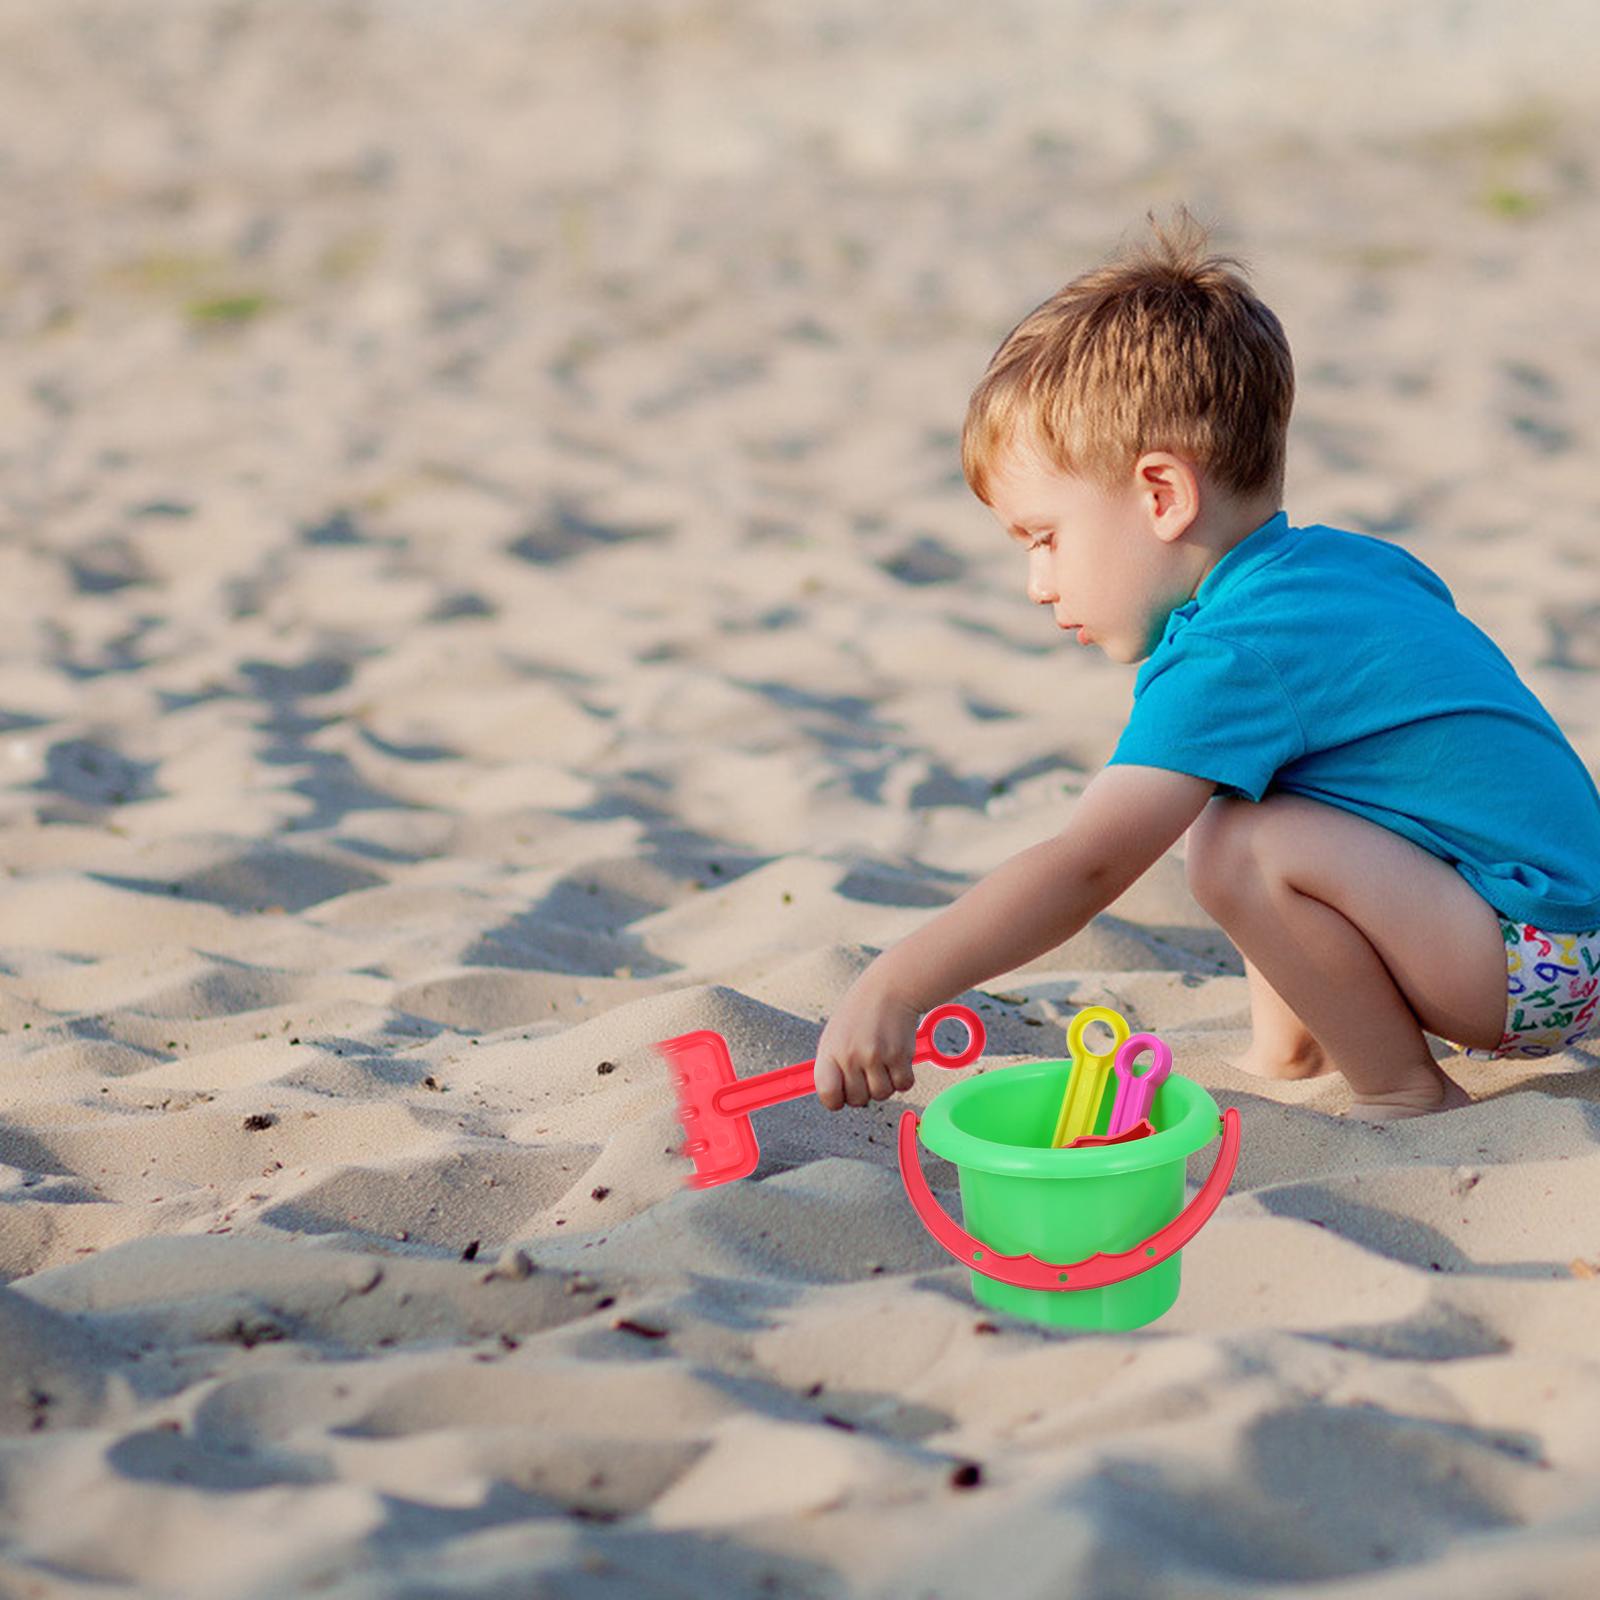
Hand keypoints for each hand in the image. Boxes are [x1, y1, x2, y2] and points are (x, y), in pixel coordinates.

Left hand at [813, 979, 923, 1109]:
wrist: (889, 989)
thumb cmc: (859, 1013)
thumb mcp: (834, 1036)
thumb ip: (831, 1067)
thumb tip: (832, 1097)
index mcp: (830, 1052)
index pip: (828, 1094)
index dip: (836, 1100)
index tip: (842, 1095)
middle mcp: (851, 1056)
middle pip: (858, 1100)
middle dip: (864, 1091)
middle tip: (867, 1072)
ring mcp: (876, 1056)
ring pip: (882, 1094)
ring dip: (885, 1084)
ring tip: (882, 1062)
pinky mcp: (900, 1055)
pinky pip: (903, 1085)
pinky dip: (903, 1077)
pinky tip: (896, 1059)